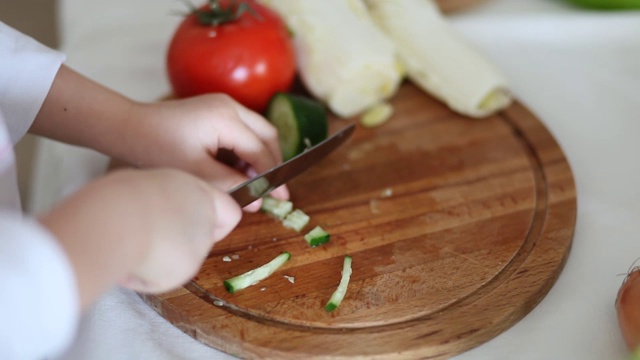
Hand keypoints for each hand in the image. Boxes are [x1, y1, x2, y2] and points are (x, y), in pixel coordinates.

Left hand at [40, 168, 241, 307]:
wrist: (108, 226)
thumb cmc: (156, 249)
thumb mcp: (187, 267)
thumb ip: (192, 254)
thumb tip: (175, 251)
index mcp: (208, 199)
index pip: (231, 211)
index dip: (220, 233)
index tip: (200, 247)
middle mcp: (182, 181)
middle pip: (193, 204)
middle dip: (182, 227)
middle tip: (167, 250)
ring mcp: (151, 178)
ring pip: (162, 203)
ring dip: (153, 223)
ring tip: (137, 248)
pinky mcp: (121, 181)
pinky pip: (134, 203)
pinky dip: (128, 219)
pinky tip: (117, 238)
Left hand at [118, 94, 288, 209]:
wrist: (128, 127)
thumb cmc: (156, 149)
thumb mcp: (195, 173)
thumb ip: (230, 185)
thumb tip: (259, 201)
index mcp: (226, 118)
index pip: (260, 150)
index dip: (272, 177)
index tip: (280, 198)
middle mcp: (230, 106)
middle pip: (267, 135)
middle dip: (273, 163)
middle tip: (274, 190)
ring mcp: (223, 105)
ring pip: (257, 131)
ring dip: (259, 157)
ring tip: (252, 183)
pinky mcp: (215, 109)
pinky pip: (243, 129)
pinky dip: (246, 150)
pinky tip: (236, 170)